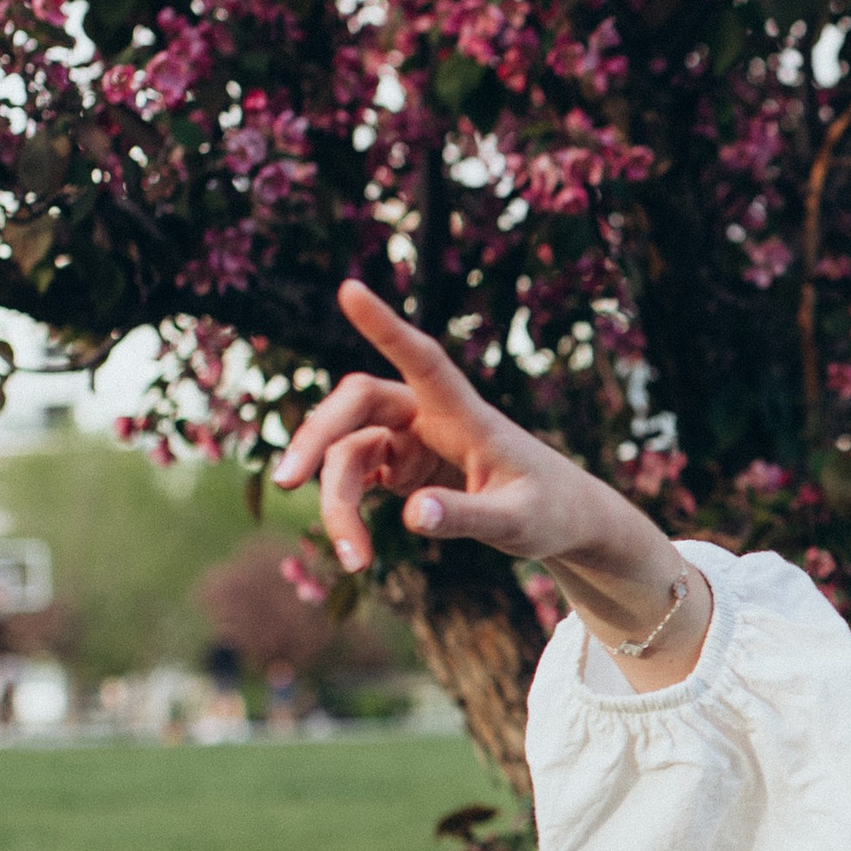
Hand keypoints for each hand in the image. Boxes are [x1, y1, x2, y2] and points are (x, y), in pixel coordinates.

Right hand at [275, 281, 607, 574]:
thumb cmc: (549, 512)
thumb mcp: (516, 524)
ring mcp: (413, 439)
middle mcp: (432, 417)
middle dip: (318, 437)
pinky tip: (352, 549)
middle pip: (358, 405)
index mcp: (466, 415)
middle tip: (288, 481)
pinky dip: (346, 510)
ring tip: (354, 561)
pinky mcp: (403, 465)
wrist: (562, 522)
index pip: (424, 359)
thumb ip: (467, 517)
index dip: (386, 326)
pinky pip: (355, 475)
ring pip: (349, 451)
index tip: (349, 289)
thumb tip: (413, 515)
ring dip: (337, 501)